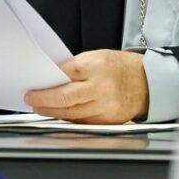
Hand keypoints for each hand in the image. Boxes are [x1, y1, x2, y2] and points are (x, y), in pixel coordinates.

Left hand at [24, 49, 148, 123]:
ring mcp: (106, 106)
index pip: (64, 76)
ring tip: (41, 108)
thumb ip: (76, 67)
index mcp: (97, 67)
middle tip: (31, 100)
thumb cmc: (120, 67)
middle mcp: (101, 88)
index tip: (32, 88)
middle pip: (65, 99)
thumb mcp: (98, 57)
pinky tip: (59, 114)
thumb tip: (52, 77)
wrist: (147, 82)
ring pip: (71, 114)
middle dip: (44, 101)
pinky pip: (82, 121)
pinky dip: (68, 118)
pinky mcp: (108, 120)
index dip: (45, 85)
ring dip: (52, 112)